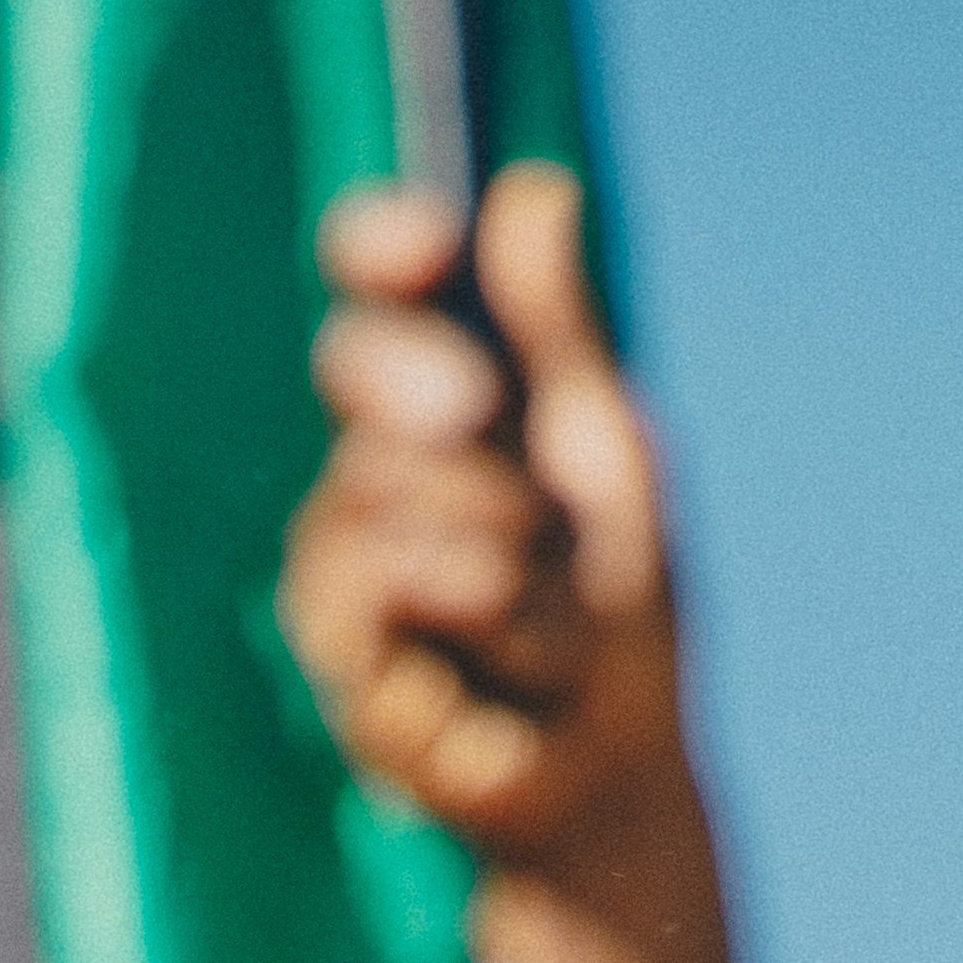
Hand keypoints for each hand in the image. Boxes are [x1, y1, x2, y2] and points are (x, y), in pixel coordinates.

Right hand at [278, 167, 697, 917]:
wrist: (620, 771)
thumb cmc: (617, 616)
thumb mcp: (602, 456)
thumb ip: (562, 337)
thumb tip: (534, 190)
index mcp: (435, 405)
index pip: (375, 292)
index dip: (382, 250)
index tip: (427, 244)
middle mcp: (372, 473)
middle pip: (350, 369)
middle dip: (410, 372)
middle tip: (472, 409)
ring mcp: (344, 569)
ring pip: (372, 484)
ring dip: (488, 530)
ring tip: (545, 590)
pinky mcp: (342, 660)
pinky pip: (378, 582)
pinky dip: (470, 598)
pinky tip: (514, 635)